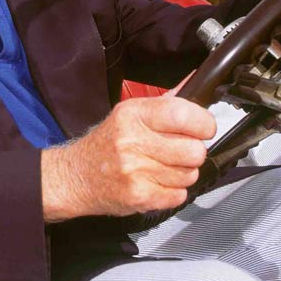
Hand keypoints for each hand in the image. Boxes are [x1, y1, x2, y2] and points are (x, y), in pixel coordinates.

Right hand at [41, 96, 214, 221]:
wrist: (75, 176)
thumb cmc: (106, 144)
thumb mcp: (129, 113)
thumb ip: (165, 103)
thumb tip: (195, 84)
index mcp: (133, 114)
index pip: (183, 114)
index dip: (204, 123)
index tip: (205, 128)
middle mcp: (133, 141)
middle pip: (194, 150)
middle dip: (194, 152)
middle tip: (180, 150)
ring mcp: (135, 171)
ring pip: (190, 174)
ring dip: (183, 173)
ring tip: (164, 168)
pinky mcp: (139, 196)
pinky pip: (179, 195)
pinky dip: (173, 191)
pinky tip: (157, 182)